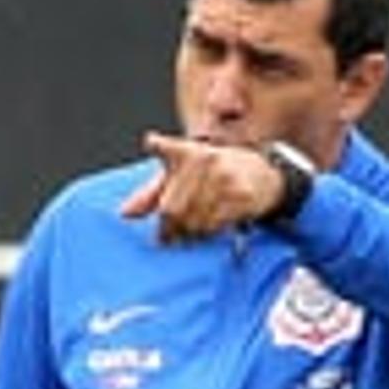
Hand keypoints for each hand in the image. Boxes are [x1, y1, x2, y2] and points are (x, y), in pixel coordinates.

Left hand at [117, 132, 276, 243]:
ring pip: (193, 220)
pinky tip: (209, 228)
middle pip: (172, 208)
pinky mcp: (241, 195)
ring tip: (192, 232)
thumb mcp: (182, 175)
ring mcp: (224, 178)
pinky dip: (207, 233)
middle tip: (169, 238)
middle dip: (169, 229)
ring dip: (189, 233)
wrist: (264, 174)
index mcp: (187, 151)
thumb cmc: (217, 173)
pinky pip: (214, 225)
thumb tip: (125, 213)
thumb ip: (152, 193)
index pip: (160, 157)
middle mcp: (205, 160)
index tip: (151, 214)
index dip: (154, 191)